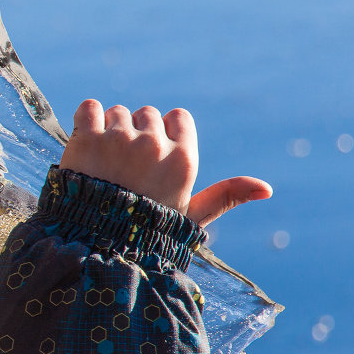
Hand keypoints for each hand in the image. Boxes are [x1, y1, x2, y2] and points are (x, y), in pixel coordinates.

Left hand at [60, 99, 271, 225]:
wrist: (95, 246)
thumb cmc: (148, 233)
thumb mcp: (191, 217)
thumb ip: (226, 196)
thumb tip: (267, 188)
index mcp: (183, 159)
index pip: (178, 117)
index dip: (164, 135)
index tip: (152, 160)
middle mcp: (153, 144)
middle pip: (146, 114)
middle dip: (135, 134)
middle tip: (125, 169)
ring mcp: (118, 139)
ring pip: (116, 112)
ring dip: (108, 130)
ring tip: (104, 165)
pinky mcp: (87, 137)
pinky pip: (89, 108)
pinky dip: (85, 120)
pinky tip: (85, 146)